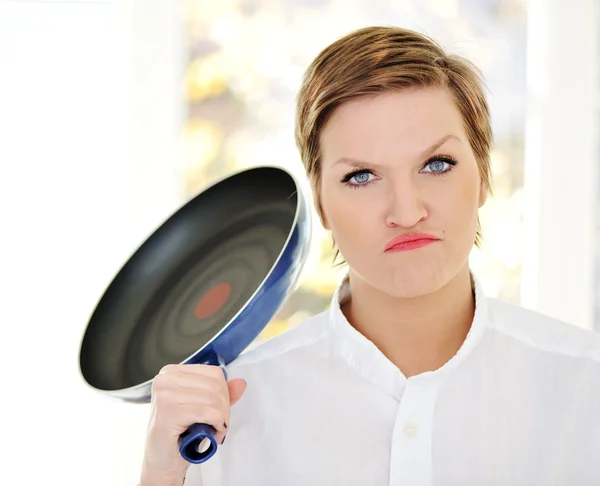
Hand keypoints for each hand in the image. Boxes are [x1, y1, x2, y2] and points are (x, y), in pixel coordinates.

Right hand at [139, 364, 246, 485]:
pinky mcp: (167, 412)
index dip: (225, 394)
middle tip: (221, 424)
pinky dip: (216, 424)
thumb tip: (240, 383)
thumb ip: (221, 394)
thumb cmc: (178, 436)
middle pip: (215, 385)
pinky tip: (213, 433)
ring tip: (216, 430)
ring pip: (212, 398)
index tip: (221, 410)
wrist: (162, 464)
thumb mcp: (203, 409)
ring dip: (221, 418)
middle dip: (225, 408)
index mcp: (172, 373)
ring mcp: (164, 395)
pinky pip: (206, 412)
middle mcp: (165, 380)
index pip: (214, 373)